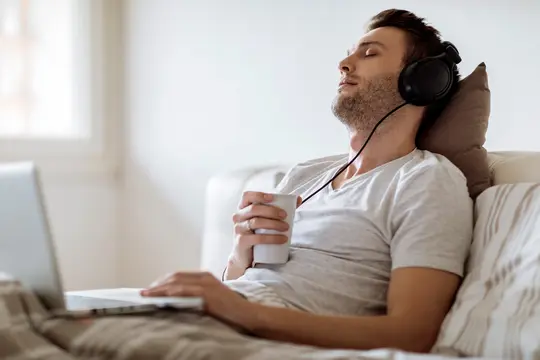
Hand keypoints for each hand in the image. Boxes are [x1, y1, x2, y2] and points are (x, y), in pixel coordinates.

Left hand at [141, 271, 255, 328]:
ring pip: (176, 282)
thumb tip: (177, 301)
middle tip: (144, 292)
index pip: (179, 276)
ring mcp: (206, 284)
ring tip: (147, 294)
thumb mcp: (211, 300)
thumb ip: (197, 297)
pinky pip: (184, 291)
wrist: (247, 315)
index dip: (163, 281)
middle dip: (158, 284)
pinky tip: (161, 296)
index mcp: (205, 277)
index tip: (151, 288)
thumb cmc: (230, 310)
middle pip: (175, 277)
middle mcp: (204, 277)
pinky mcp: (207, 293)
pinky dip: (170, 292)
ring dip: (159, 288)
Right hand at [228, 192, 300, 274]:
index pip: (247, 196)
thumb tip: (298, 199)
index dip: (259, 195)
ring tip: (286, 228)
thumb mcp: (266, 220)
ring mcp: (238, 229)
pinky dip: (272, 238)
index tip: (272, 198)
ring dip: (274, 224)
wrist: (245, 257)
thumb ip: (280, 209)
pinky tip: (282, 239)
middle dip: (272, 211)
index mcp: (243, 208)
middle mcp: (238, 217)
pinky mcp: (242, 241)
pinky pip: (258, 238)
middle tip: (285, 216)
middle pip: (254, 209)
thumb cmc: (256, 234)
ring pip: (256, 222)